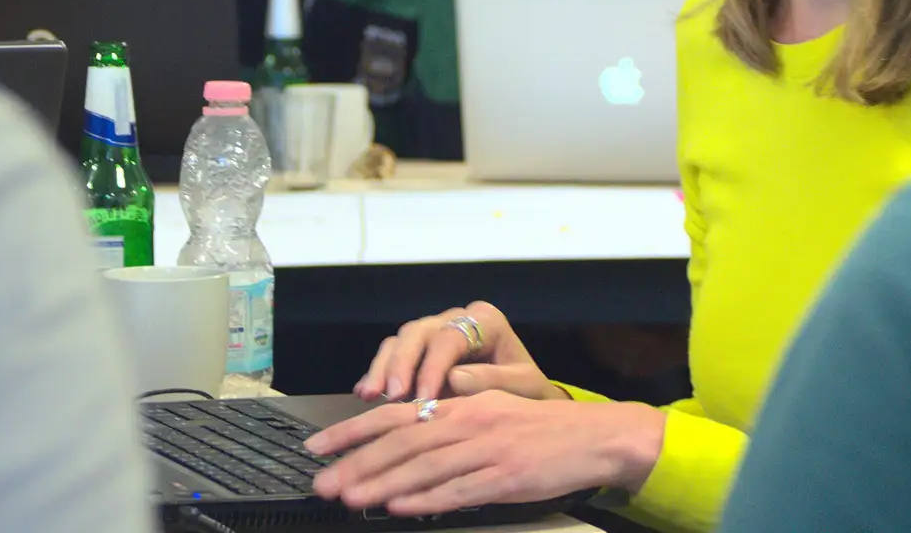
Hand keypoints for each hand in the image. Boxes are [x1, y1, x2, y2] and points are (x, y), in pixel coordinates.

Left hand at [306, 391, 665, 514]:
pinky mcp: (504, 477)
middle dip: (356, 462)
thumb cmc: (539, 429)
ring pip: (423, 466)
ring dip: (381, 482)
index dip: (352, 431)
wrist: (592, 438)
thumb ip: (450, 419)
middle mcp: (468, 422)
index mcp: (460, 405)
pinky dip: (425, 498)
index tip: (317, 447)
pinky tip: (398, 506)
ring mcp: (486, 450)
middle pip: (401, 441)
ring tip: (349, 498)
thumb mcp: (491, 411)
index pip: (394, 415)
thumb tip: (406, 429)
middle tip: (322, 482)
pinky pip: (457, 489)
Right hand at [355, 302, 562, 403]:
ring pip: (401, 340)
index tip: (423, 399)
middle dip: (401, 363)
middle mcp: (457, 319)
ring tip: (370, 395)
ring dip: (383, 367)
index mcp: (486, 321)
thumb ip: (493, 381)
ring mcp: (435, 333)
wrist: (525, 400)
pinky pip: (392, 354)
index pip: (450, 337)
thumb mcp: (523, 387)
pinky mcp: (419, 351)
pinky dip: (377, 372)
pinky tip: (364, 393)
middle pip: (419, 332)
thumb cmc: (527, 391)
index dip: (433, 366)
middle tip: (392, 395)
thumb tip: (454, 379)